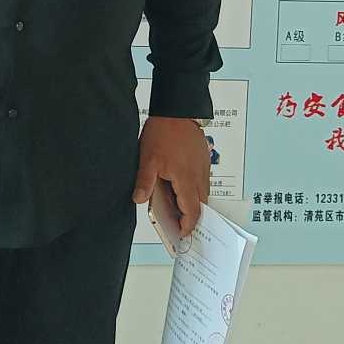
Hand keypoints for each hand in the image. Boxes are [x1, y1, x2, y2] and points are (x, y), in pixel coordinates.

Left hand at [133, 116, 211, 237]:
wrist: (178, 110)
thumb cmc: (164, 131)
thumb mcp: (148, 159)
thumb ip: (144, 182)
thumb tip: (139, 199)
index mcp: (186, 179)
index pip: (192, 211)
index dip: (187, 226)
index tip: (180, 233)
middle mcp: (199, 176)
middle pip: (200, 206)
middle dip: (190, 217)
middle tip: (177, 223)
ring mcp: (203, 168)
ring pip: (202, 194)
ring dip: (192, 203)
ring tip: (176, 206)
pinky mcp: (204, 160)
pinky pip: (202, 182)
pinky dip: (193, 190)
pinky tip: (180, 186)